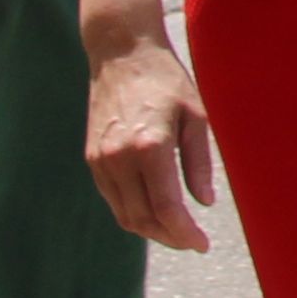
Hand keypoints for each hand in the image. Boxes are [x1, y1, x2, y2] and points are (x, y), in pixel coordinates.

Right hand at [81, 28, 221, 249]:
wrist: (121, 53)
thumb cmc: (166, 80)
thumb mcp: (195, 117)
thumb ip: (199, 163)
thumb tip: (204, 203)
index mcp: (150, 147)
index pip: (166, 208)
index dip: (185, 234)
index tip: (202, 244)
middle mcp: (120, 157)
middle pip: (144, 219)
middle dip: (170, 237)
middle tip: (192, 240)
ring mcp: (101, 159)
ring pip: (125, 215)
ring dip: (151, 230)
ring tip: (176, 230)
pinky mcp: (92, 158)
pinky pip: (113, 199)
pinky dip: (133, 213)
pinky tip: (153, 211)